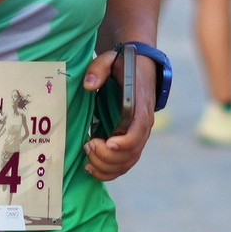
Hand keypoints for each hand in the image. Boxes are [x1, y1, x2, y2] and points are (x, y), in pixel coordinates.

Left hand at [82, 46, 157, 180]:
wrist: (140, 68)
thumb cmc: (123, 65)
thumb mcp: (110, 59)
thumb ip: (98, 69)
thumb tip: (88, 85)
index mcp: (141, 107)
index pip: (138, 131)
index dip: (124, 142)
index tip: (106, 142)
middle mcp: (143, 126)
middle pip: (131, 153)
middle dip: (108, 156)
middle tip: (88, 145)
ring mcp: (138, 136)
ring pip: (127, 163)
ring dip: (106, 167)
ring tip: (87, 161)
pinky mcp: (130, 143)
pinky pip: (123, 164)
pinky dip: (109, 172)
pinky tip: (91, 169)